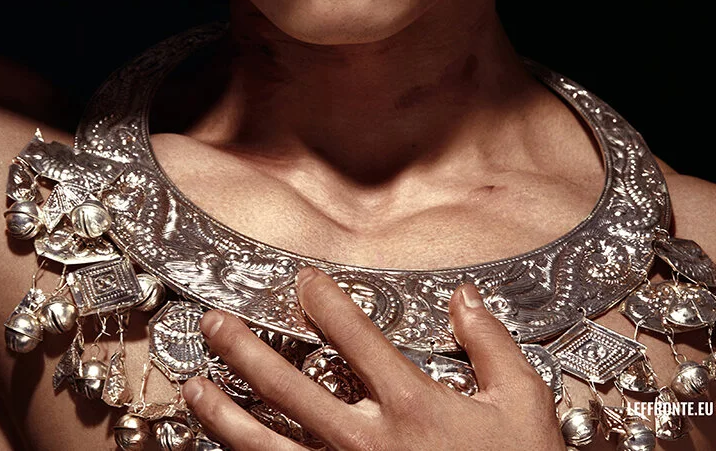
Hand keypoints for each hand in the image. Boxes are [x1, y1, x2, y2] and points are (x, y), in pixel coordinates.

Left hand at [182, 267, 565, 450]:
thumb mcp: (522, 404)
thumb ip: (490, 342)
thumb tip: (465, 296)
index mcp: (409, 403)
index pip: (352, 332)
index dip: (323, 298)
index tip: (304, 280)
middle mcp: (365, 440)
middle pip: (287, 384)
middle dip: (243, 348)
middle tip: (214, 324)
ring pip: (264, 444)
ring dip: (223, 413)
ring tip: (194, 389)